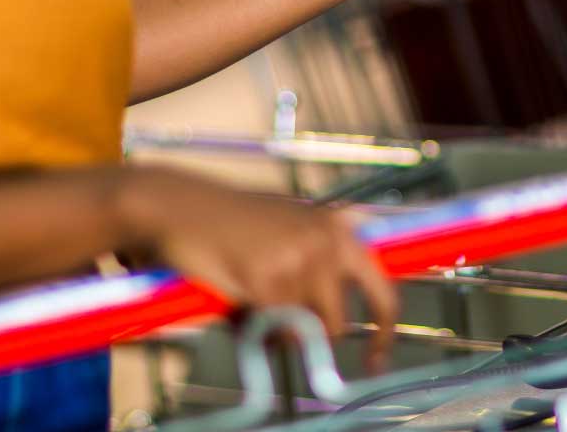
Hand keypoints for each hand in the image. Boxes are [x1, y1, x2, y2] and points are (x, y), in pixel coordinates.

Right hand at [117, 168, 398, 366]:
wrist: (181, 206)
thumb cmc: (231, 224)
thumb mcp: (288, 234)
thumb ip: (315, 273)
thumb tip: (322, 331)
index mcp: (338, 229)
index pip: (382, 289)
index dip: (384, 330)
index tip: (377, 359)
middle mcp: (327, 241)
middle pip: (336, 324)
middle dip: (308, 336)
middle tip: (280, 328)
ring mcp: (298, 258)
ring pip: (297, 330)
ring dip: (271, 326)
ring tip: (246, 291)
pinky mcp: (266, 277)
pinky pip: (269, 328)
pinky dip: (251, 326)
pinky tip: (235, 293)